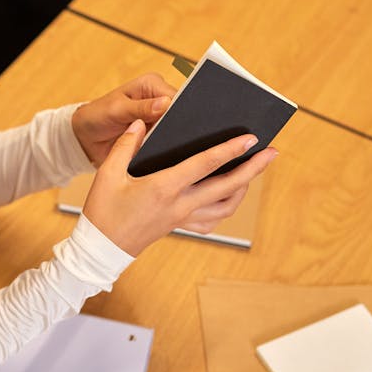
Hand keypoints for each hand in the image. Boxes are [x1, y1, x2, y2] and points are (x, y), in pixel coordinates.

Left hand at [71, 73, 174, 166]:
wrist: (86, 137)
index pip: (177, 96)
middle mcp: (159, 99)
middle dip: (172, 126)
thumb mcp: (117, 109)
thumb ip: (141, 107)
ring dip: (166, 138)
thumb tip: (165, 104)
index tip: (172, 125)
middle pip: (179, 114)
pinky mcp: (155, 134)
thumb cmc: (97, 115)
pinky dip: (160, 147)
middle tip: (158, 136)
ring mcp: (158, 118)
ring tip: (151, 143)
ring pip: (174, 129)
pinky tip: (152, 150)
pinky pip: (165, 142)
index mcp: (152, 84)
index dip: (178, 111)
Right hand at [83, 120, 276, 255]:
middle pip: (227, 186)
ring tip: (252, 172)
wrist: (101, 248)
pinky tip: (227, 198)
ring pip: (225, 207)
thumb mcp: (107, 175)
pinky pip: (211, 222)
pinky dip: (225, 210)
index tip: (251, 138)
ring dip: (243, 189)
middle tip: (271, 153)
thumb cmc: (102, 210)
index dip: (230, 150)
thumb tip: (139, 124)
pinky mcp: (179, 227)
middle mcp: (180, 204)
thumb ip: (125, 146)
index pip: (205, 164)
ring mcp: (182, 218)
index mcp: (164, 187)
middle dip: (253, 169)